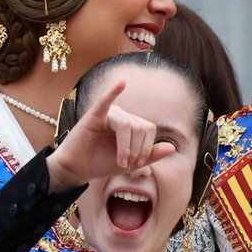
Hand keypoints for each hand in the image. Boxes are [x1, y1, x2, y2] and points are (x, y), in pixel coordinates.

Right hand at [45, 79, 173, 191]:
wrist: (78, 169)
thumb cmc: (102, 163)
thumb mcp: (131, 163)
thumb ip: (151, 155)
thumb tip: (173, 147)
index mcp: (132, 125)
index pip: (149, 128)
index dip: (147, 148)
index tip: (137, 165)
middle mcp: (122, 117)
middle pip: (141, 127)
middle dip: (137, 149)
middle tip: (127, 165)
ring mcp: (108, 114)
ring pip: (127, 125)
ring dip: (126, 147)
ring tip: (121, 162)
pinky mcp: (94, 115)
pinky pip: (104, 101)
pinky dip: (113, 92)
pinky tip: (122, 83)